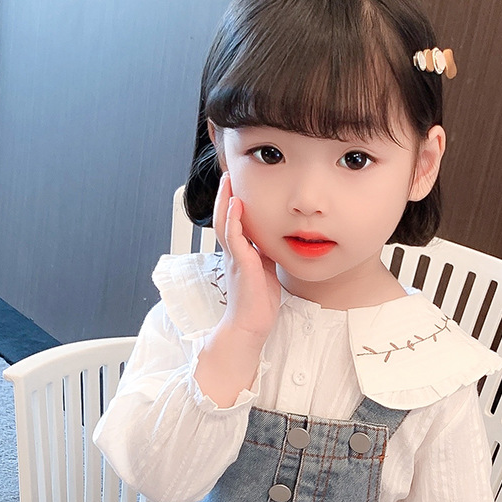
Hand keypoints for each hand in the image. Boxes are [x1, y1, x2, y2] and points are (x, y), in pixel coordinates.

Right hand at [212, 170, 280, 342]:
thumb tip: (277, 241)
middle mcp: (234, 254)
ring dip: (225, 201)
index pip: (235, 223)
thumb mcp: (267, 271)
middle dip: (225, 196)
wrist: (250, 326)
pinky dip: (233, 219)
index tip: (238, 187)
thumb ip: (268, 255)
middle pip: (224, 218)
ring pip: (224, 223)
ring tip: (228, 181)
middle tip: (228, 176)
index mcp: (241, 254)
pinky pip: (234, 238)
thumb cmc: (258, 304)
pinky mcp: (240, 264)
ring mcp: (235, 258)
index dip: (234, 205)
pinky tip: (235, 205)